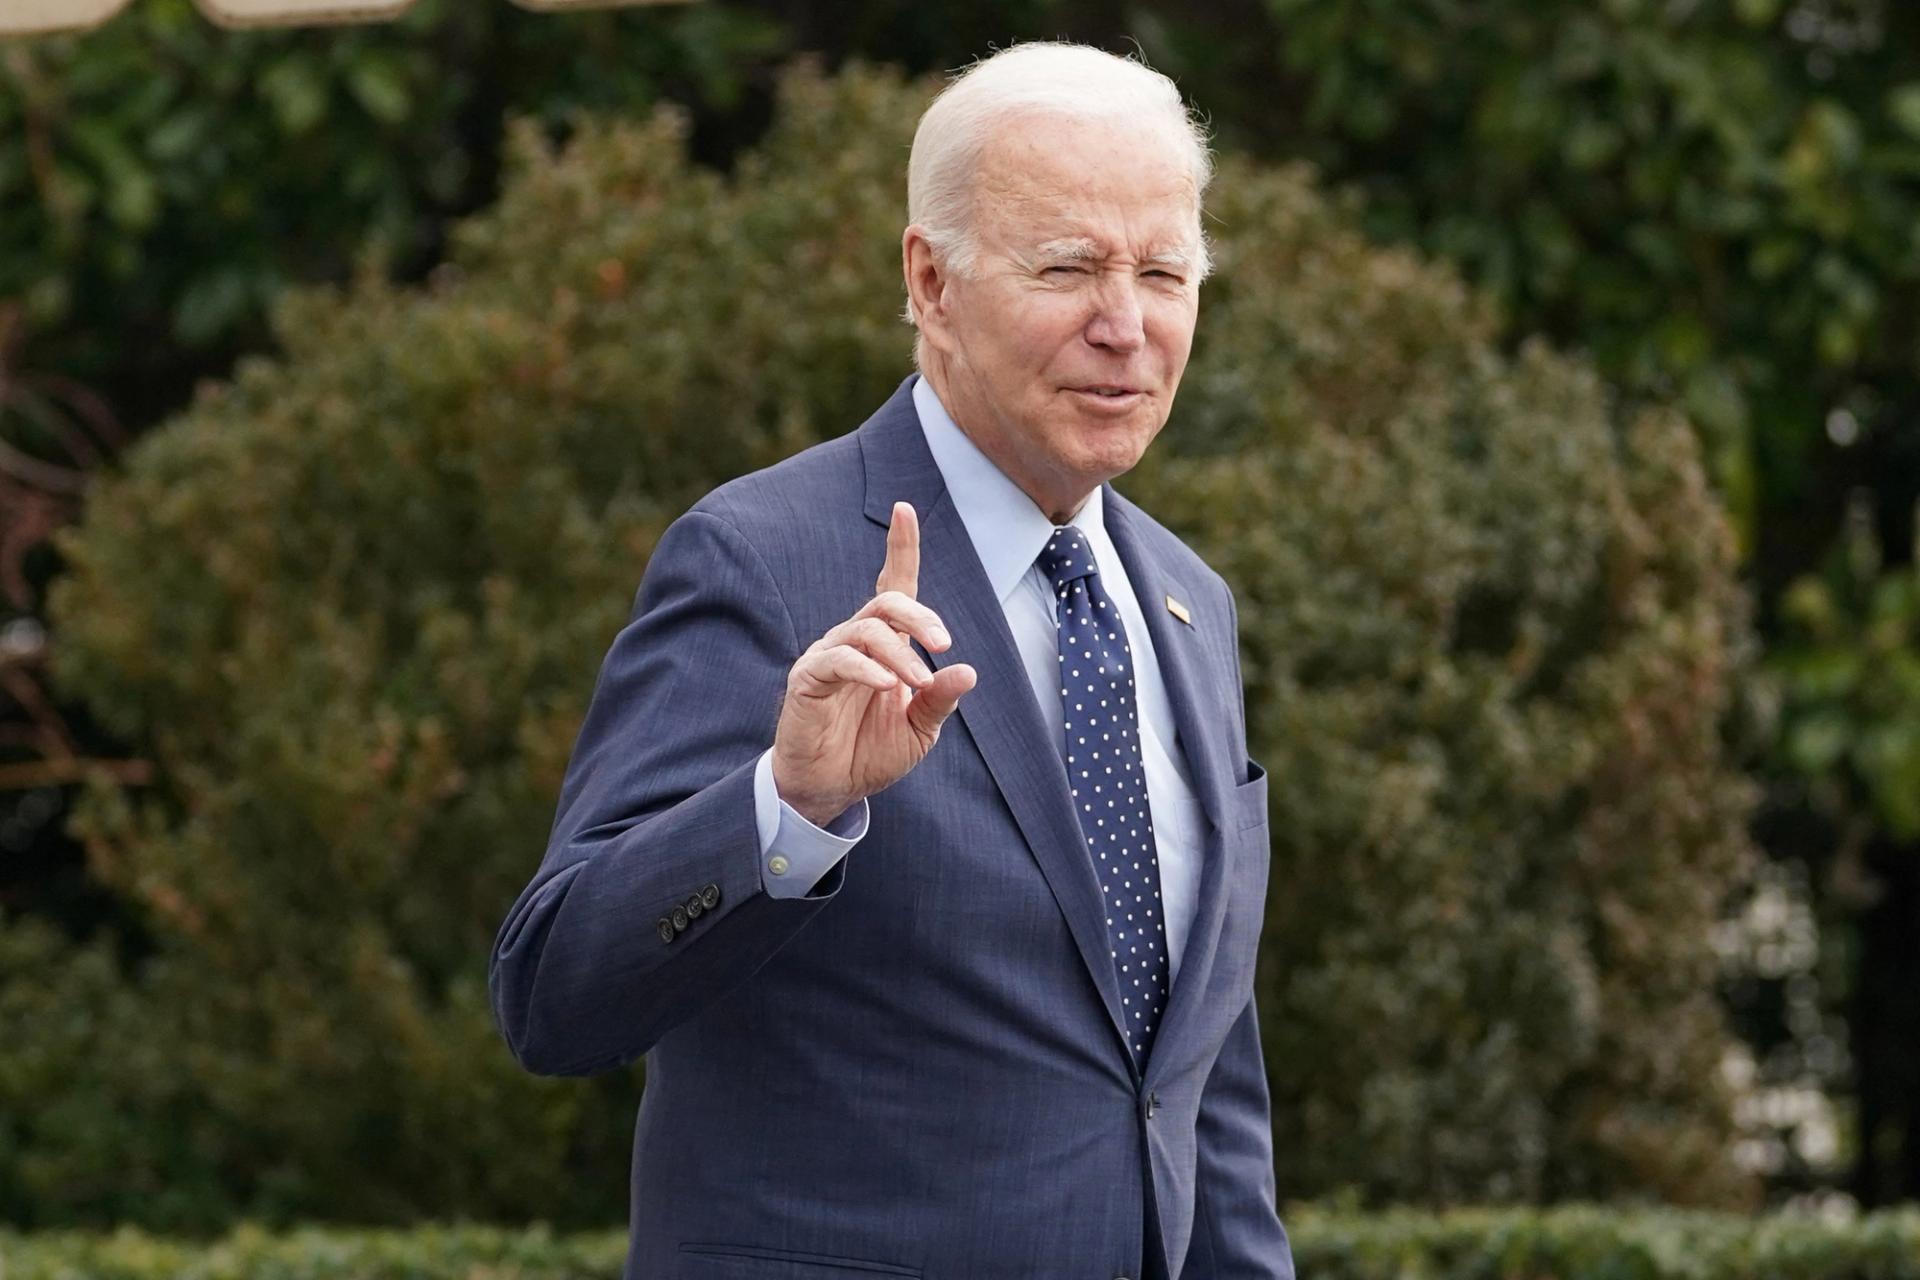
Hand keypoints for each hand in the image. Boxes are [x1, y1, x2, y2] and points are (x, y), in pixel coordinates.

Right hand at [771, 501, 977, 826]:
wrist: (831, 790)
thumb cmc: (871, 754)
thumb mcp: (919, 730)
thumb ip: (939, 699)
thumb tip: (968, 670)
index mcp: (885, 645)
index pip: (893, 586)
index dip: (900, 548)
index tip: (905, 509)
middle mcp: (855, 640)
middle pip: (886, 602)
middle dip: (919, 615)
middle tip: (944, 643)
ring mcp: (828, 656)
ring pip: (866, 629)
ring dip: (900, 652)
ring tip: (916, 682)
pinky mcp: (808, 679)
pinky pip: (838, 660)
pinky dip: (866, 668)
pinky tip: (886, 686)